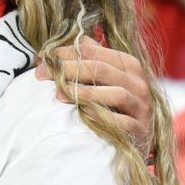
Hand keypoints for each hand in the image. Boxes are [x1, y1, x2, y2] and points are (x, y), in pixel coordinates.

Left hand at [37, 36, 153, 155]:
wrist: (142, 136)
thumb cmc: (118, 104)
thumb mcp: (107, 78)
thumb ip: (88, 60)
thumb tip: (53, 48)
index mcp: (128, 65)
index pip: (93, 51)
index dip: (64, 53)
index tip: (42, 58)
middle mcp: (138, 83)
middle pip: (101, 69)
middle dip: (68, 70)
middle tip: (43, 74)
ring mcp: (141, 107)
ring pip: (117, 94)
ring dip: (85, 93)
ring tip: (60, 95)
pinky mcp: (140, 129)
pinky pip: (123, 122)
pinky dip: (103, 117)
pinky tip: (84, 114)